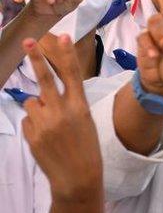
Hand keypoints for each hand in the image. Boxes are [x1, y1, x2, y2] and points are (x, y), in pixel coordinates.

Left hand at [21, 35, 101, 202]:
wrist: (77, 177)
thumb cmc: (86, 148)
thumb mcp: (85, 121)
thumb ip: (67, 105)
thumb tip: (42, 96)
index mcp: (80, 106)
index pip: (73, 74)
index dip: (67, 54)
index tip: (62, 35)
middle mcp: (62, 111)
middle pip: (46, 79)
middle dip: (35, 58)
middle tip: (27, 41)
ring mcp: (45, 123)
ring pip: (32, 102)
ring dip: (38, 110)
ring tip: (51, 128)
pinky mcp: (32, 134)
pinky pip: (28, 120)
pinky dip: (34, 126)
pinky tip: (46, 139)